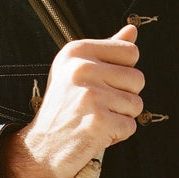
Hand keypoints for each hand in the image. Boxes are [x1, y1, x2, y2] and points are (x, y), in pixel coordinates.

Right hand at [0, 25, 143, 177]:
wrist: (41, 148)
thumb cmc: (65, 106)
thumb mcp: (78, 70)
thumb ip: (108, 48)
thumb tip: (132, 29)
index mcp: (77, 50)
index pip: (131, 52)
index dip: (122, 72)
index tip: (99, 84)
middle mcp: (82, 68)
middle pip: (137, 78)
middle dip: (124, 97)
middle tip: (97, 106)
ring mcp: (90, 95)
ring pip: (136, 104)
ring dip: (121, 116)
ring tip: (95, 119)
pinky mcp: (99, 121)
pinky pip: (130, 126)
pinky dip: (117, 134)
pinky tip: (96, 133)